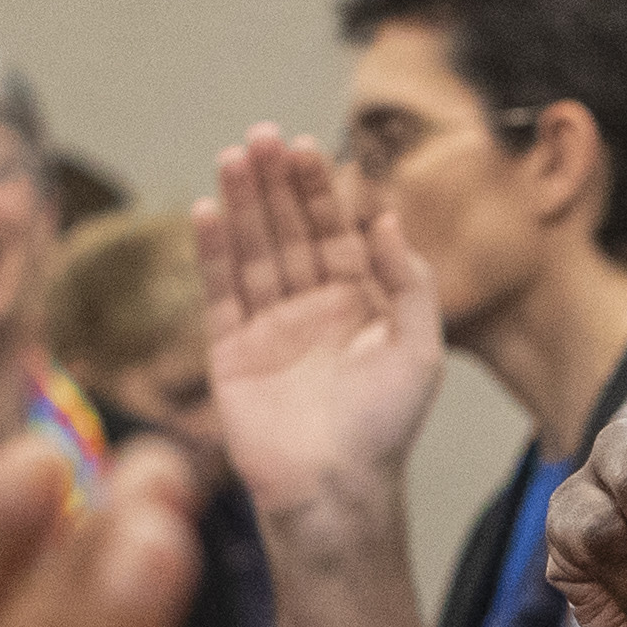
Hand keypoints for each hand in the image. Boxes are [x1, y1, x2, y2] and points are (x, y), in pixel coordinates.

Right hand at [197, 127, 447, 530]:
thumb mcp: (419, 349)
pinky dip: (212, 253)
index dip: (320, 190)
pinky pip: (220, 294)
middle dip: (275, 185)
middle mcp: (309, 311)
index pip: (333, 233)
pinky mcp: (230, 354)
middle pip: (288, 233)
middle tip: (263, 135)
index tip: (307, 147)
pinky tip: (207, 211)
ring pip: (253, 254)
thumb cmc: (384, 429)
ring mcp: (267, 330)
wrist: (334, 491)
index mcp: (356, 306)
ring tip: (233, 157)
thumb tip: (387, 218)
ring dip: (242, 205)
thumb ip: (408, 282)